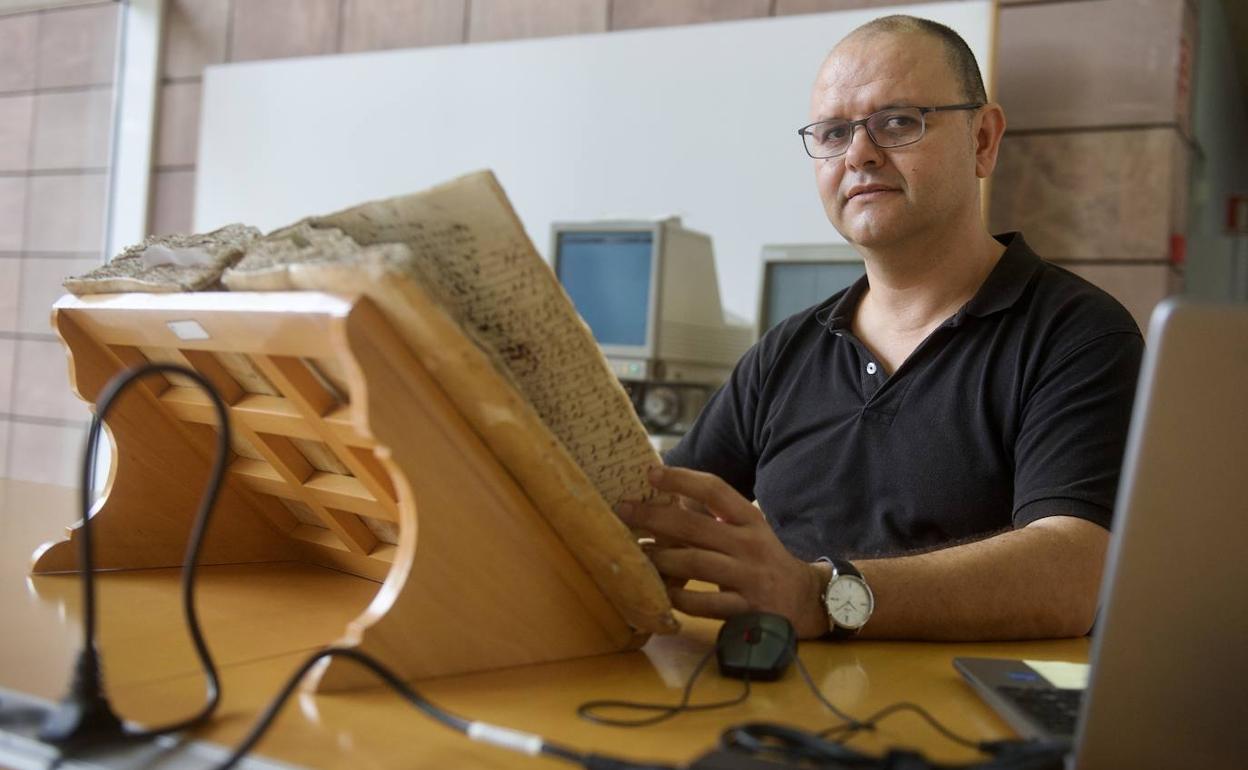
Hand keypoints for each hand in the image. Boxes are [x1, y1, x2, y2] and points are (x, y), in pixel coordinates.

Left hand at [616, 466, 830, 638]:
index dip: (681, 478)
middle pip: (695, 527)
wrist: (806, 601)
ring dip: (660, 558)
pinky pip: (705, 604)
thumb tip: (666, 499)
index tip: (650, 472)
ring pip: (696, 563)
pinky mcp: (747, 609)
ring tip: (637, 553)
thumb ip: (715, 519)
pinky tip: (661, 592)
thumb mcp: (748, 532)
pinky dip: (679, 597)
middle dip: (655, 517)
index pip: (715, 490)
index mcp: (750, 520)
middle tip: (624, 511)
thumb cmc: (765, 561)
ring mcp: (750, 577)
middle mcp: (751, 544)